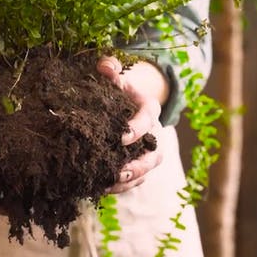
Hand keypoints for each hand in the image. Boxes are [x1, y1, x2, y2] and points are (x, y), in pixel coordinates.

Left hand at [97, 56, 164, 191]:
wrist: (119, 100)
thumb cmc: (116, 87)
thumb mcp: (113, 74)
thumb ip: (110, 69)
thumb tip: (105, 68)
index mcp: (149, 109)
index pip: (148, 119)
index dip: (138, 129)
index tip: (122, 137)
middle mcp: (152, 133)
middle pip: (154, 153)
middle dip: (139, 165)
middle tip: (121, 172)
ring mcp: (145, 151)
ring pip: (147, 170)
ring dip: (131, 179)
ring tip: (111, 184)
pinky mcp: (135, 163)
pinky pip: (134, 179)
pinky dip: (121, 186)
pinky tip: (102, 188)